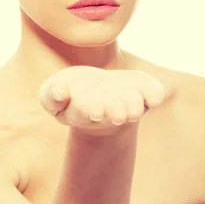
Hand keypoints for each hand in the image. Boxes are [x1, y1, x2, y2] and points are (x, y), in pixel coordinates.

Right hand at [38, 66, 165, 136]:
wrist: (99, 91)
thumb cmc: (71, 90)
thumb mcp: (51, 93)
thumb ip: (50, 95)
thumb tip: (61, 93)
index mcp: (82, 111)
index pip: (85, 111)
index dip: (91, 109)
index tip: (96, 110)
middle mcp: (108, 110)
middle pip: (116, 113)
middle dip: (117, 109)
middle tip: (116, 111)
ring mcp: (129, 102)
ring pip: (135, 106)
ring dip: (134, 103)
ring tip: (128, 97)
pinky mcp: (144, 92)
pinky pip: (154, 93)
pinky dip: (153, 92)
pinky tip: (148, 92)